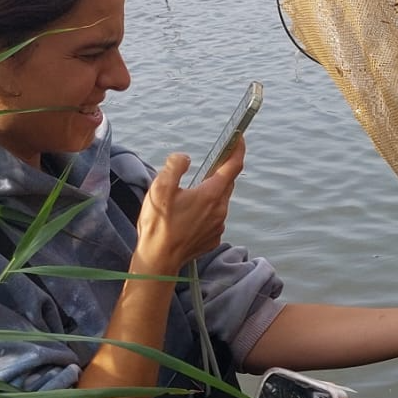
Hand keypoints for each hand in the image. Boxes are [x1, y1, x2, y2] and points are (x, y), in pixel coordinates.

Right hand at [134, 137, 244, 273]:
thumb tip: (185, 158)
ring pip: (220, 201)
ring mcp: (218, 226)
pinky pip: (214, 218)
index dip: (237, 149)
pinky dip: (205, 211)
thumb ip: (175, 167)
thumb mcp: (160, 188)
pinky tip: (188, 214)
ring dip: (211, 192)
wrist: (158, 261)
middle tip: (213, 160)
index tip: (238, 137)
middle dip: (223, 169)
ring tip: (192, 191)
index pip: (233, 166)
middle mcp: (220, 210)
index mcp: (211, 194)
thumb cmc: (158, 225)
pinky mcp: (212, 238)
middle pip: (227, 183)